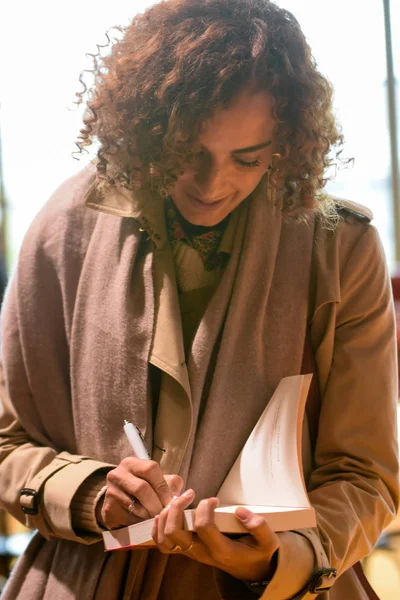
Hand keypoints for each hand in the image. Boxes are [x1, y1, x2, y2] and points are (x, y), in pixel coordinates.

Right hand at [98, 457, 182, 528]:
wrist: (119, 504)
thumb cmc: (144, 490)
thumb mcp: (157, 482)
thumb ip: (171, 484)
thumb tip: (187, 494)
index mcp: (133, 463)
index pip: (151, 468)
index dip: (163, 486)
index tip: (171, 501)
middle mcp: (118, 473)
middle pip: (142, 487)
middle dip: (156, 503)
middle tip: (163, 513)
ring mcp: (110, 490)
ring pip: (134, 503)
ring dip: (148, 513)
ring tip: (154, 517)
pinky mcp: (107, 508)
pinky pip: (127, 516)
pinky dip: (139, 519)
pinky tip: (142, 520)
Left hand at [152, 490, 279, 582]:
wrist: (251, 571)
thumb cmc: (257, 553)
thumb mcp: (268, 542)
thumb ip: (259, 526)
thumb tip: (241, 511)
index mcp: (221, 550)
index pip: (202, 527)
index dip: (205, 508)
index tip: (214, 499)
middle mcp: (201, 553)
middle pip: (173, 533)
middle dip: (176, 508)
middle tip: (189, 494)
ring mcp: (191, 553)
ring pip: (164, 539)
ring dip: (166, 516)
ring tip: (177, 501)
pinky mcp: (186, 550)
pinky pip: (163, 544)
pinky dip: (158, 528)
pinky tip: (165, 512)